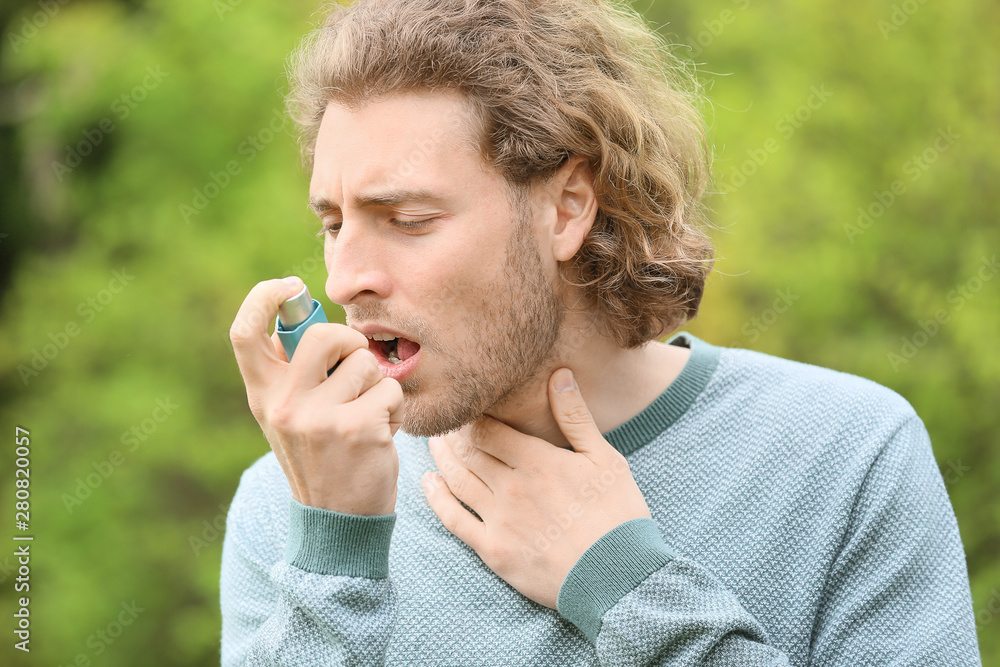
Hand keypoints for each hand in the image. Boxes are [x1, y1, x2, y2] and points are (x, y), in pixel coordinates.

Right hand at [230, 277, 402, 515]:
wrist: (338, 522)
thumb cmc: (323, 457)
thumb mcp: (292, 417)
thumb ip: (296, 373)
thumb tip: (309, 313)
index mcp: (263, 396)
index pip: (244, 333)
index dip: (263, 297)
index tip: (290, 285)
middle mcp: (284, 405)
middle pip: (323, 334)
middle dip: (351, 343)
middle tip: (356, 369)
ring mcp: (319, 418)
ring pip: (365, 362)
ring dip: (377, 384)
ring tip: (368, 414)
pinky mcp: (357, 429)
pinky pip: (390, 389)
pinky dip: (395, 408)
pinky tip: (382, 434)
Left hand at [422, 368, 650, 608]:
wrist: (617, 577)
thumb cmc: (617, 516)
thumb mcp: (605, 459)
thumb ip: (575, 417)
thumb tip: (559, 374)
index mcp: (536, 461)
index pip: (487, 428)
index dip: (472, 416)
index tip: (466, 407)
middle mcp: (510, 487)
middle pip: (467, 452)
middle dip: (452, 434)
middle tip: (443, 422)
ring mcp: (498, 520)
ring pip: (457, 480)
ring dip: (441, 459)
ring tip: (433, 444)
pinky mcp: (493, 551)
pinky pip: (454, 521)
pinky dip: (437, 499)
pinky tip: (428, 484)